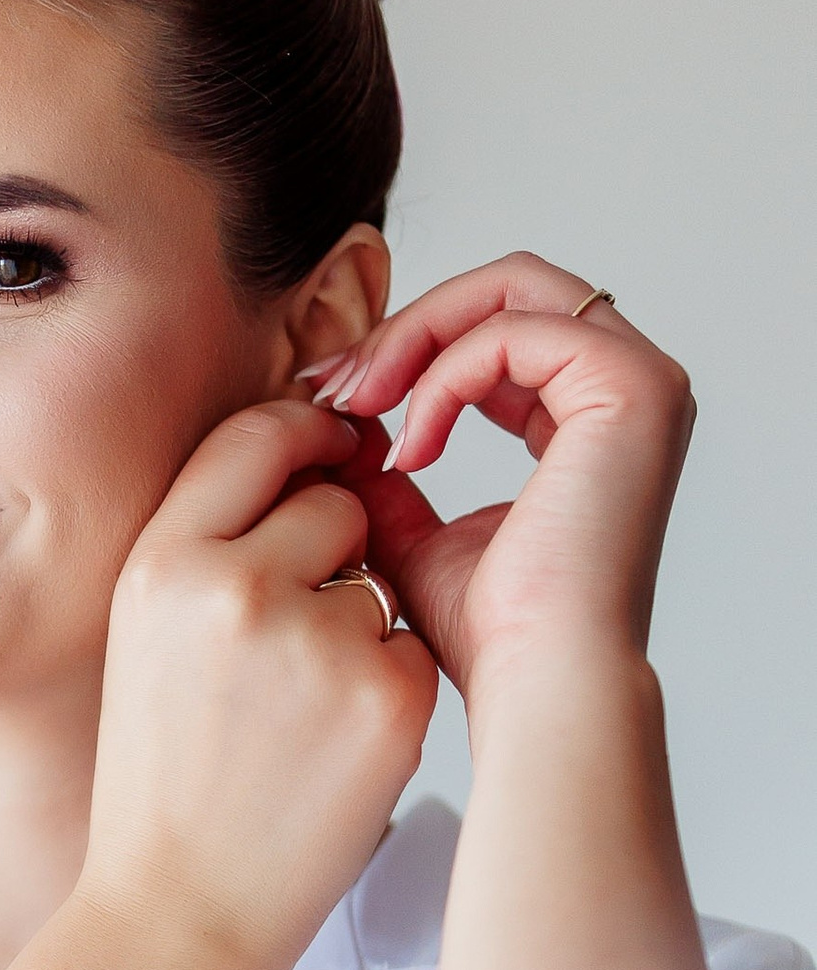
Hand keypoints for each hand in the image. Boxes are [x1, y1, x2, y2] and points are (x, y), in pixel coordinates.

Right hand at [84, 396, 439, 968]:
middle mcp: (233, 588)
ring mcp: (317, 642)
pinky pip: (412, 642)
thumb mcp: (144, 637)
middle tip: (294, 627)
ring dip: (360, 621)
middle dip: (335, 543)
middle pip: (333, 499)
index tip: (327, 449)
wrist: (181, 910)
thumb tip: (308, 458)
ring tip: (297, 708)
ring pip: (381, 573)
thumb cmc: (163, 779)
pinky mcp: (388, 696)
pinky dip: (386, 684)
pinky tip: (332, 744)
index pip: (254, 437)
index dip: (303, 435)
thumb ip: (208, 543)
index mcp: (160, 565)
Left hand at [305, 254, 693, 708]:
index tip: (328, 394)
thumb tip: (338, 422)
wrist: (539, 683)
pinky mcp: (632, 389)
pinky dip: (444, 374)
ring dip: (415, 339)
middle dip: (408, 326)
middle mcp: (628, 388)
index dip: (407, 346)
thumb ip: (387, 471)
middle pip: (508, 286)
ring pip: (512, 290)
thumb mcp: (412, 535)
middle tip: (335, 384)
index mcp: (589, 417)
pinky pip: (515, 331)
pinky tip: (411, 447)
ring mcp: (641, 382)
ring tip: (358, 407)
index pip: (496, 328)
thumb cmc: (490, 635)